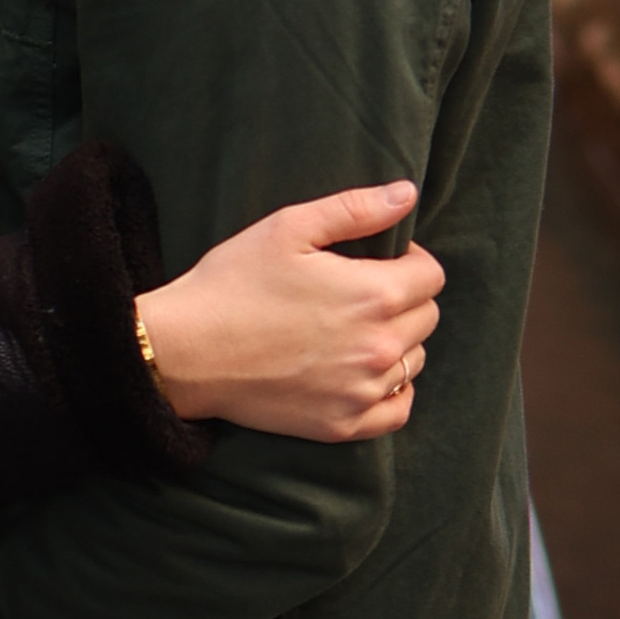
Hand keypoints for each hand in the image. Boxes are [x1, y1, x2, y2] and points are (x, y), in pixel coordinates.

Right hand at [137, 180, 443, 439]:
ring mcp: (363, 392)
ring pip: (414, 361)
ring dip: (396, 341)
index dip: (409, 259)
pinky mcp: (344, 425)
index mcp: (374, 295)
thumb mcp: (289, 228)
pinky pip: (398, 409)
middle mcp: (380, 348)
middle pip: (427, 318)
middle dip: (404, 298)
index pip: (431, 276)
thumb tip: (407, 193)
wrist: (188, 350)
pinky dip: (391, 390)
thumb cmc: (235, 281)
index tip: (378, 258)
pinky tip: (362, 371)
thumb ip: (356, 209)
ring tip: (352, 328)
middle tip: (358, 290)